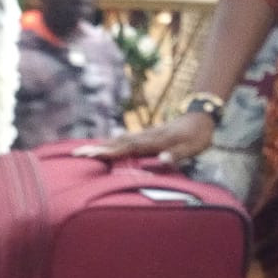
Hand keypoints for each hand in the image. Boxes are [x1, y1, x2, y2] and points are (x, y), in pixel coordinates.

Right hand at [77, 111, 214, 165]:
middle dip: (97, 148)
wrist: (201, 116)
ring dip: (101, 145)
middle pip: (118, 142)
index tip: (92, 154)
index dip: (110, 151)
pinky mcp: (146, 136)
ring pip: (119, 140)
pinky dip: (112, 144)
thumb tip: (162, 161)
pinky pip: (125, 140)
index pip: (128, 146)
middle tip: (77, 153)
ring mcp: (145, 135)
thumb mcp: (192, 148)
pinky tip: (104, 147)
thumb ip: (177, 155)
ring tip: (83, 151)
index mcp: (155, 140)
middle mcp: (146, 136)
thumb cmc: (198, 136)